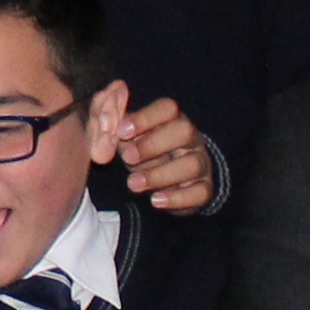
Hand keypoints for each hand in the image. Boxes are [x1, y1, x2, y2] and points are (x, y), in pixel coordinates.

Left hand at [118, 97, 215, 214]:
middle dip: (152, 145)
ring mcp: (201, 163)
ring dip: (159, 174)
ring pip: (192, 164)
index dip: (145, 118)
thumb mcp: (124, 137)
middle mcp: (191, 139)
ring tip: (133, 184)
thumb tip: (105, 126)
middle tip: (127, 158)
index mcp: (172, 119)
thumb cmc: (142, 152)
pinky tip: (155, 200)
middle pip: (184, 131)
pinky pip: (200, 192)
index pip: (168, 108)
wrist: (164, 183)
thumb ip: (110, 127)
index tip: (121, 131)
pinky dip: (177, 198)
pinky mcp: (204, 189)